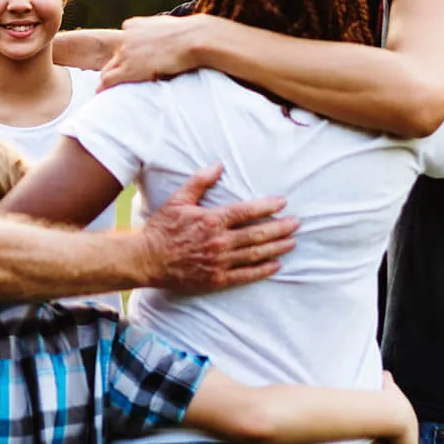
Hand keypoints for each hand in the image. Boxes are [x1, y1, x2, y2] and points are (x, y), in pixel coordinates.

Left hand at [99, 15, 210, 90]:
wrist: (195, 38)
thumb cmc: (190, 32)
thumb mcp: (169, 24)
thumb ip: (158, 27)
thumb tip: (165, 29)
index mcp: (134, 25)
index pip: (122, 42)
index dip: (126, 54)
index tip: (130, 63)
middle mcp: (126, 37)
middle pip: (113, 57)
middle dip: (115, 68)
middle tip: (117, 81)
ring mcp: (125, 53)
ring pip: (107, 69)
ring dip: (108, 80)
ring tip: (108, 92)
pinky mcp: (129, 68)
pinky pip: (108, 80)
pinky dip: (103, 88)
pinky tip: (101, 95)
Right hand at [139, 164, 297, 291]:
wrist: (146, 258)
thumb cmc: (161, 228)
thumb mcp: (177, 200)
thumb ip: (199, 182)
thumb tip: (218, 164)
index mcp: (211, 220)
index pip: (246, 211)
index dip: (267, 206)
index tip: (283, 203)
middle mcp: (219, 241)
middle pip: (257, 234)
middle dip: (280, 228)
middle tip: (296, 223)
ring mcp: (219, 262)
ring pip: (255, 254)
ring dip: (276, 248)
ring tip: (292, 242)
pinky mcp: (216, 279)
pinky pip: (245, 274)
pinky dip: (262, 270)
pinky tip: (275, 265)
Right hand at [373, 371, 419, 443]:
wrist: (390, 413)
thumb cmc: (384, 398)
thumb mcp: (385, 383)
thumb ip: (384, 376)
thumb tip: (383, 369)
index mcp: (404, 410)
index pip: (405, 414)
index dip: (402, 420)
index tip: (400, 422)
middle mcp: (410, 424)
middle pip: (411, 432)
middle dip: (407, 436)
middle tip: (402, 441)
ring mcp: (410, 438)